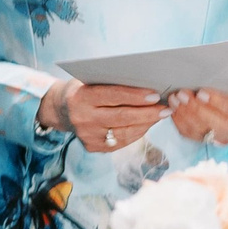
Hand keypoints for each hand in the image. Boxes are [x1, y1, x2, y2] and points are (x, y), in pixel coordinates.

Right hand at [48, 79, 168, 152]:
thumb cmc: (83, 90)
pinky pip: (122, 141)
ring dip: (146, 124)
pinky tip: (146, 124)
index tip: (156, 95)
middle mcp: (82, 119)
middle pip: (121, 117)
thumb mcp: (90, 82)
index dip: (135, 96)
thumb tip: (147, 88)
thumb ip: (112, 85)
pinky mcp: (93, 147)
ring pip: (125, 132)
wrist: (61, 110)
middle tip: (166, 109)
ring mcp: (87, 135)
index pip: (112, 96)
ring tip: (160, 115)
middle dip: (147, 113)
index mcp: (80, 98)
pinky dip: (137, 132)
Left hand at [168, 87, 227, 146]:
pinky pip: (189, 132)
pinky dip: (179, 120)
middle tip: (182, 94)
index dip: (214, 100)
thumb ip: (219, 89)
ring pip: (198, 128)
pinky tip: (174, 110)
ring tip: (175, 100)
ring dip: (183, 113)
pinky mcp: (204, 140)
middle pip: (212, 121)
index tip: (201, 92)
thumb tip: (201, 89)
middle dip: (194, 107)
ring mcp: (218, 137)